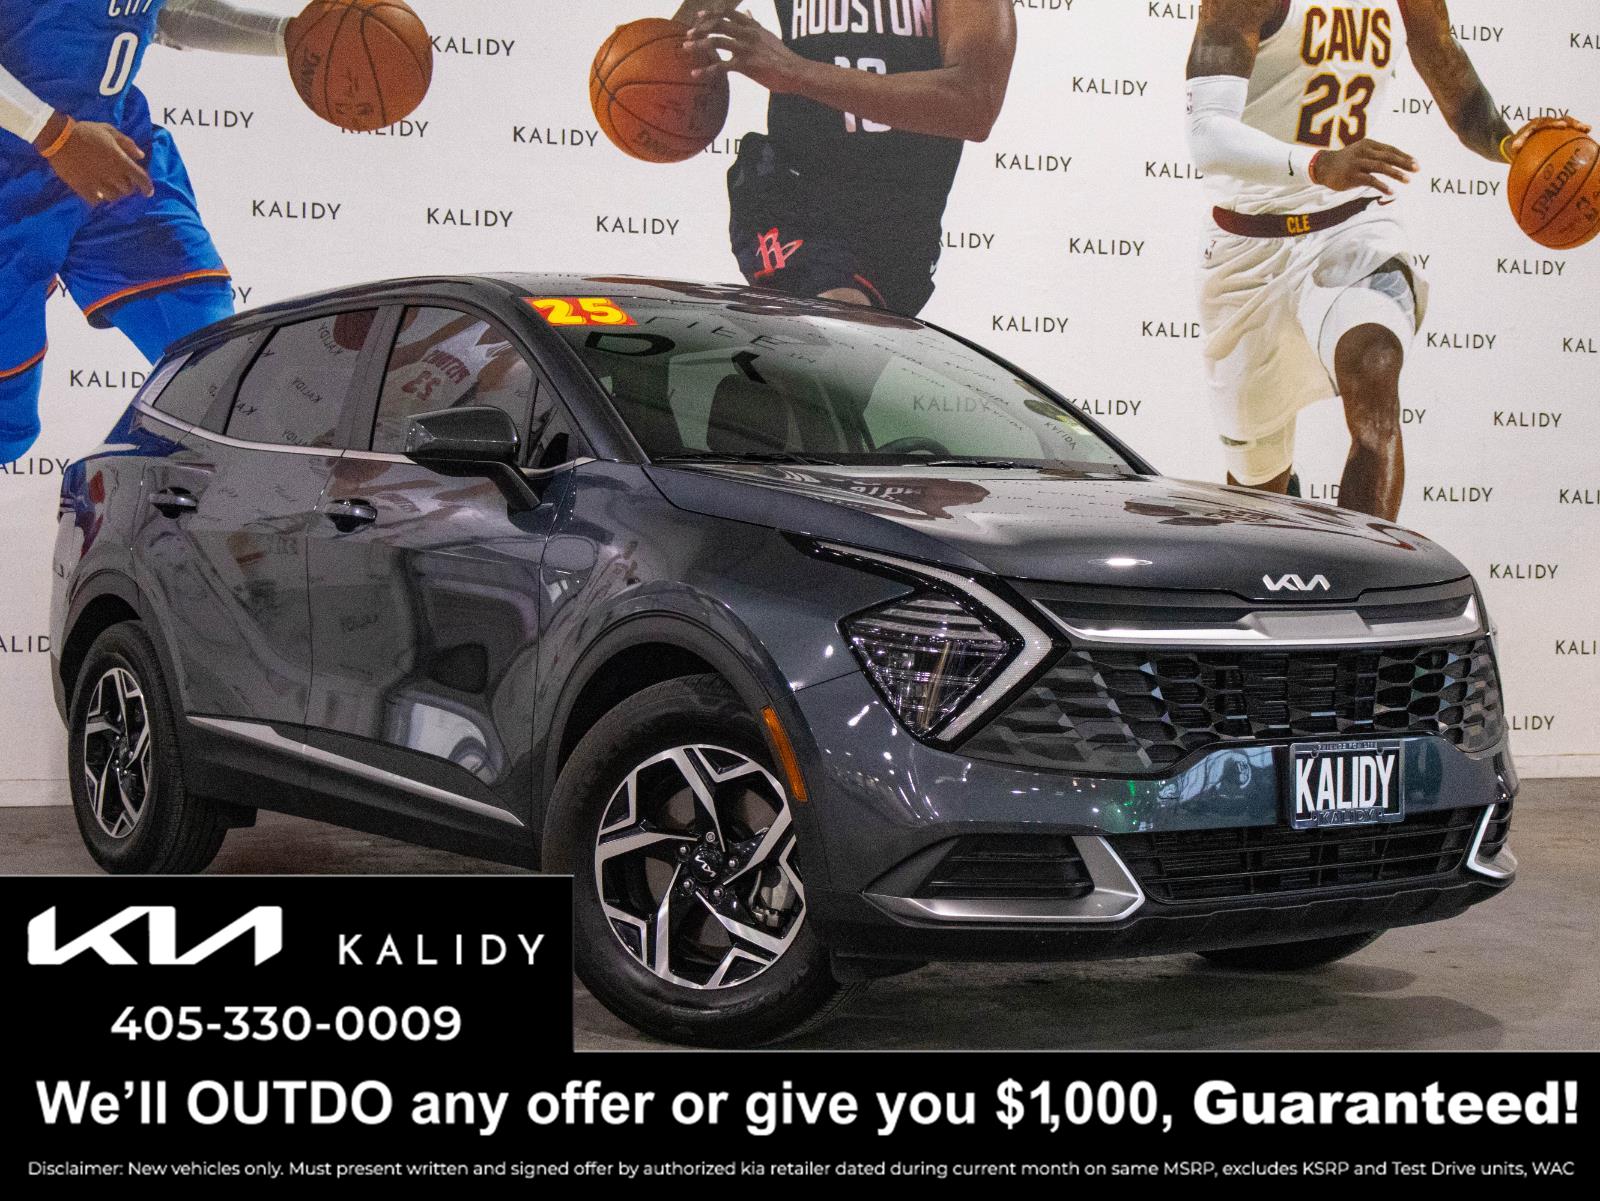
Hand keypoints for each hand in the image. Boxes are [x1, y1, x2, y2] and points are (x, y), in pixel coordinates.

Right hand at [41, 119, 152, 205]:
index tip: (148, 192)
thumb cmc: (86, 131)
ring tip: (108, 186)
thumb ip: (127, 143)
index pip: (141, 179)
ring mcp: (98, 184)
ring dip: (114, 193)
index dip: (147, 187)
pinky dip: (99, 198)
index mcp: (121, 161)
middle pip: (128, 190)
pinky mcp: (83, 189)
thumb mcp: (109, 131)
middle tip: (120, 181)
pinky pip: (97, 201)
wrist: (58, 137)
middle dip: (127, 186)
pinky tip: (96, 192)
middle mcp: (112, 175)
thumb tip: (141, 156)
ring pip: (114, 197)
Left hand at [683, 9, 808, 92]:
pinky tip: (695, 74)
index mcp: (752, 26)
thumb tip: (747, 12)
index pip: (728, 13)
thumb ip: (753, 23)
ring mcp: (745, 48)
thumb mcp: (767, 34)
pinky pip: (721, 66)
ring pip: (716, 41)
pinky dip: (706, 70)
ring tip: (686, 48)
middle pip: (718, 24)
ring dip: (698, 45)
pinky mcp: (745, 65)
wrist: (794, 71)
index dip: (711, 13)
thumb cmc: (781, 56)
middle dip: (700, 28)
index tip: (699, 17)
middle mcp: (747, 34)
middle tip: (689, 34)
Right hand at [1312, 138, 1417, 195]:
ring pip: (1381, 167)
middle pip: (1388, 156)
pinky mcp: (1351, 175)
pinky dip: (1382, 186)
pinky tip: (1391, 191)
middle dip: (1404, 163)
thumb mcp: (1361, 152)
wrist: (1323, 167)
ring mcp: (1357, 163)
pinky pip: (1370, 180)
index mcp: (1368, 144)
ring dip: (1396, 174)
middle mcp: (1363, 151)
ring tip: (1408, 180)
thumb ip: (1376, 155)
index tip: (1416, 163)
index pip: (1390, 149)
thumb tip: (1397, 162)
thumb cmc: (1346, 162)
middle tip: (1417, 169)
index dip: (1404, 156)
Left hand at [1507, 115, 1591, 159]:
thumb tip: (1515, 148)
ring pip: (1567, 123)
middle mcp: (1546, 122)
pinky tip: (1587, 135)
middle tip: (1579, 127)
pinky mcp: (1557, 130)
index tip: (1563, 126)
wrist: (1517, 141)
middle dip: (1570, 122)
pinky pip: (1568, 130)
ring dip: (1577, 125)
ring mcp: (1553, 125)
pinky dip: (1576, 132)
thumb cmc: (1515, 145)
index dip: (1554, 124)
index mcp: (1535, 124)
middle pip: (1560, 119)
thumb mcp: (1513, 145)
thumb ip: (1516, 144)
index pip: (1546, 122)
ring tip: (1588, 129)